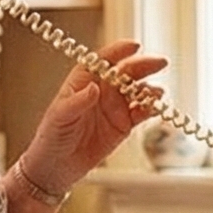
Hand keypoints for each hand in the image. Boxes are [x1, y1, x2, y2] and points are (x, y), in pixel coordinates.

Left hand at [19, 40, 165, 196]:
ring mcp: (114, 107)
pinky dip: (151, 108)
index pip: (103, 60)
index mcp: (83, 81)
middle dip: (143, 66)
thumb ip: (78, 102)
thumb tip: (94, 88)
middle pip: (126, 72)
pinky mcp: (123, 125)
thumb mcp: (60, 117)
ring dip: (149, 89)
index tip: (134, 46)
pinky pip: (142, 112)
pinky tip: (156, 108)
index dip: (119, 51)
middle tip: (160, 63)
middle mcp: (102, 90)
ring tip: (157, 93)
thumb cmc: (52, 136)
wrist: (57, 166)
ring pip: (137, 91)